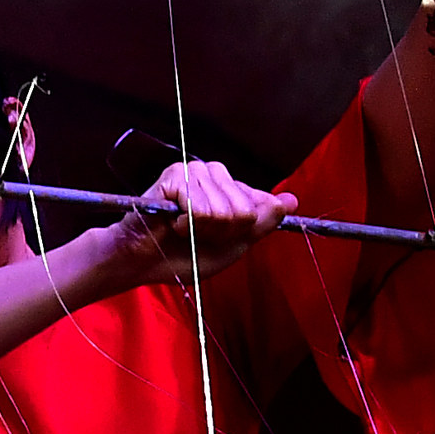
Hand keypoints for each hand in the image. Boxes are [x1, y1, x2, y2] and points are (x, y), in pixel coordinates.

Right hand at [87, 158, 292, 293]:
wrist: (142, 262)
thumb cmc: (183, 254)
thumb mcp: (233, 246)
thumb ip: (262, 223)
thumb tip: (292, 201)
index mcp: (231, 188)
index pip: (261, 204)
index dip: (241, 230)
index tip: (219, 237)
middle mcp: (215, 174)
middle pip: (245, 209)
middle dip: (222, 232)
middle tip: (196, 233)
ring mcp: (194, 171)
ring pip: (223, 209)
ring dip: (202, 229)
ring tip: (182, 228)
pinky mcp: (174, 175)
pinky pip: (199, 207)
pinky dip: (186, 224)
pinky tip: (171, 222)